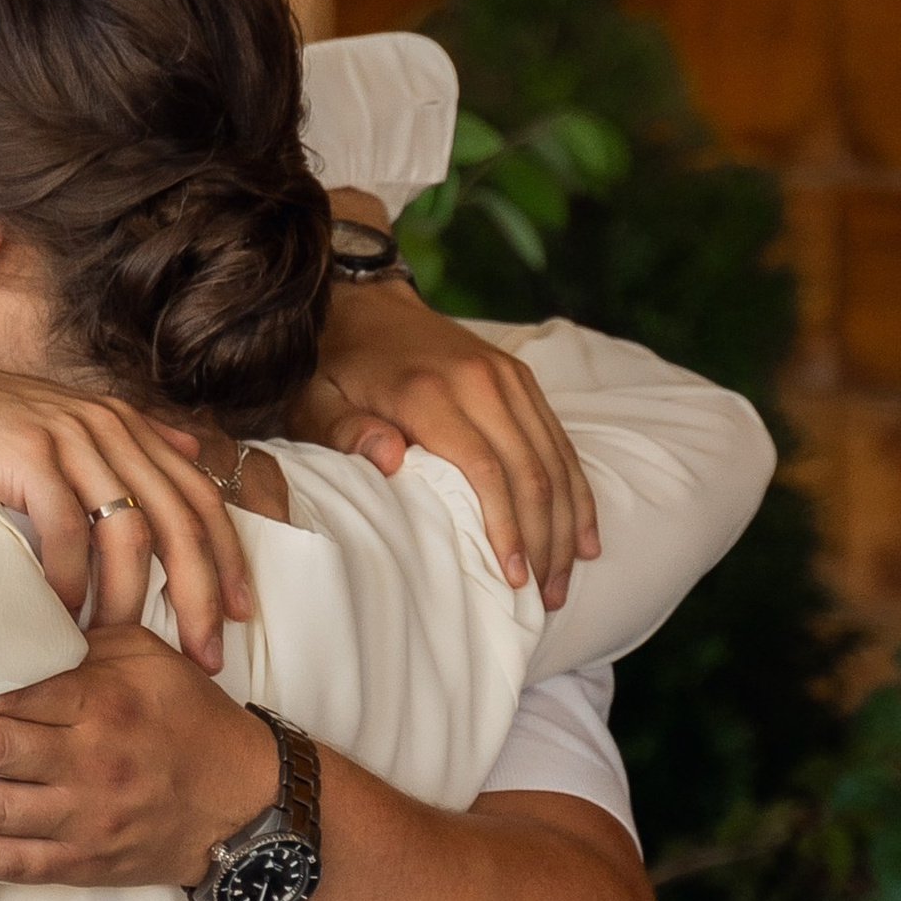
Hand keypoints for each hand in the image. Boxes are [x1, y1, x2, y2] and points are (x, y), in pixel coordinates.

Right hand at [0, 337, 251, 672]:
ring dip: (130, 597)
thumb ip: (123, 444)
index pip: (199, 495)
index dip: (227, 558)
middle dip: (200, 593)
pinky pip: (66, 530)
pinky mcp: (25, 454)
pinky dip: (68, 580)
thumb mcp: (61, 426)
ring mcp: (68, 437)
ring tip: (121, 644)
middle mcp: (107, 426)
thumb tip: (186, 449)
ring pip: (129, 530)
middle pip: (179, 519)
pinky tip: (61, 616)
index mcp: (124, 425)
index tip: (241, 614)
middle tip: (205, 652)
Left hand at [0, 627, 279, 888]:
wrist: (244, 804)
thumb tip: (4, 631)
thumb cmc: (188, 720)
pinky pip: (4, 863)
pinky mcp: (81, 864)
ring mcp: (85, 821)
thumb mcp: (146, 657)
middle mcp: (93, 764)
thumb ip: (77, 644)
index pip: (12, 691)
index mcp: (106, 704)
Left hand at [295, 279, 597, 605]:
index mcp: (430, 393)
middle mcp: (481, 381)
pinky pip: (560, 441)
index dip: (505, 528)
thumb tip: (391, 459)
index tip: (513, 578)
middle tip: (544, 599)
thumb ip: (345, 433)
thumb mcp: (315, 402)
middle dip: (543, 540)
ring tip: (563, 582)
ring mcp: (508, 377)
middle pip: (531, 472)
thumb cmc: (333, 368)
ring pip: (554, 460)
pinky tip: (585, 538)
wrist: (362, 302)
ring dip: (566, 524)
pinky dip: (576, 491)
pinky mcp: (521, 378)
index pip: (486, 470)